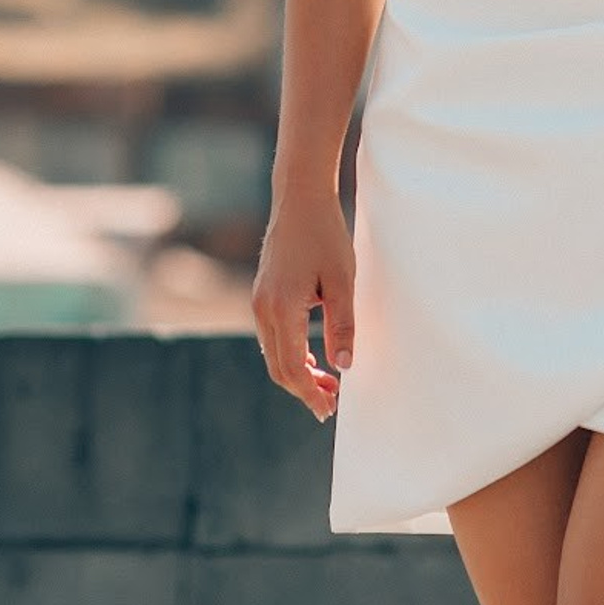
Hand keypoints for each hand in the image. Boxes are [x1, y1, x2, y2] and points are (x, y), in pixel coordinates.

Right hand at [250, 190, 354, 421]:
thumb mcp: (342, 279)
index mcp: (282, 308)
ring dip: (297, 373)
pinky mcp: (261, 294)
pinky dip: (290, 354)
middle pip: (279, 368)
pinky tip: (313, 356)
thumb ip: (343, 324)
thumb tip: (345, 366)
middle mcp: (262, 309)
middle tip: (331, 403)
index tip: (329, 408)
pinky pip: (272, 337)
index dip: (311, 393)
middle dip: (304, 389)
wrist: (299, 196)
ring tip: (327, 383)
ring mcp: (258, 302)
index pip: (293, 368)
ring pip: (273, 354)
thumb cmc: (325, 233)